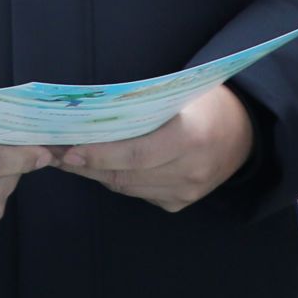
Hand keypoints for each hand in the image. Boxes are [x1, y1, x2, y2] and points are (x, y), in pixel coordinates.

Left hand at [55, 86, 254, 212]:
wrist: (244, 133)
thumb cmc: (208, 103)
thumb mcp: (181, 94)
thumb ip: (142, 107)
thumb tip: (93, 114)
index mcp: (192, 138)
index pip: (137, 153)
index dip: (100, 154)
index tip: (67, 150)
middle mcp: (190, 171)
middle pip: (125, 173)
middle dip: (86, 164)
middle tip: (53, 152)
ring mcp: (186, 192)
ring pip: (126, 186)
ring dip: (95, 172)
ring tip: (67, 157)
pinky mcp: (179, 203)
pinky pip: (138, 192)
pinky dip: (117, 178)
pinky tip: (97, 166)